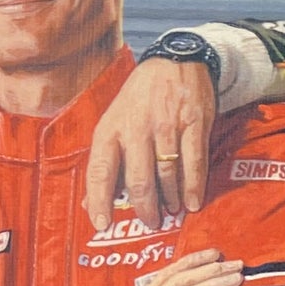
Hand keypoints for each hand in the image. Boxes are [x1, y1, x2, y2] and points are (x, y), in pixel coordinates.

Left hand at [83, 55, 217, 235]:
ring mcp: (166, 124)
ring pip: (167, 173)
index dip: (99, 199)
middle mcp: (136, 126)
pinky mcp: (194, 122)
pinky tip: (192, 201)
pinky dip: (193, 186)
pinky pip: (194, 162)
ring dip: (170, 199)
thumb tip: (90, 202)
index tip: (101, 223)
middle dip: (144, 208)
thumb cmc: (140, 99)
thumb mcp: (114, 121)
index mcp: (111, 127)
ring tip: (171, 212)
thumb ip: (106, 161)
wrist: (175, 62)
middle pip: (138, 179)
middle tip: (150, 223)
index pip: (100, 170)